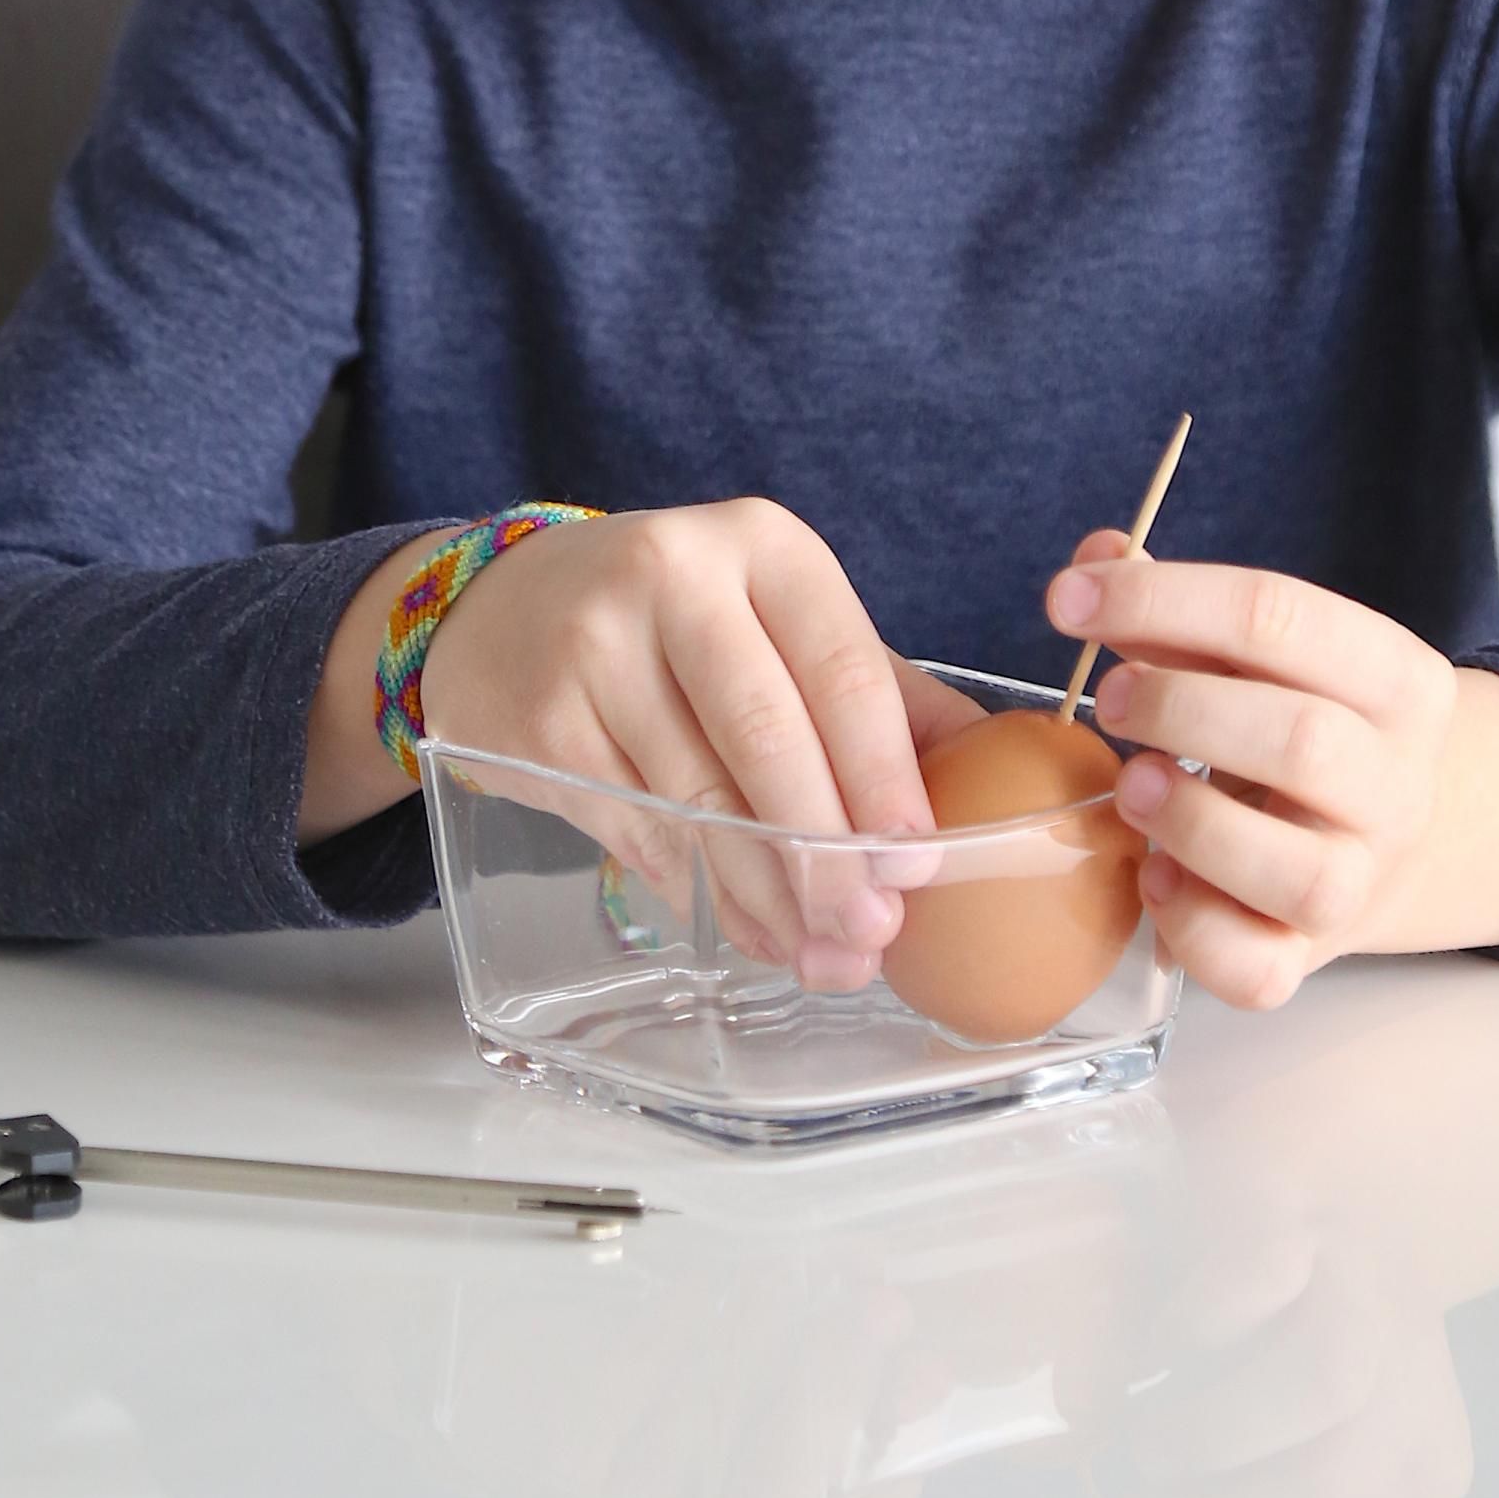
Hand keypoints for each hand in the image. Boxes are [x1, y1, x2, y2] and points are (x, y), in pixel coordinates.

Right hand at [420, 498, 942, 985]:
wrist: (503, 610)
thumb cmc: (678, 623)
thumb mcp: (781, 620)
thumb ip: (882, 692)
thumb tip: (995, 775)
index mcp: (764, 544)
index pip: (843, 667)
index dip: (883, 774)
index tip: (916, 862)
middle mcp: (675, 577)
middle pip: (768, 736)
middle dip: (828, 851)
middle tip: (870, 932)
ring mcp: (595, 648)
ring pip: (700, 799)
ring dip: (767, 894)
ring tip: (818, 952)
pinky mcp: (536, 721)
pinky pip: (637, 829)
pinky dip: (698, 891)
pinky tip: (741, 926)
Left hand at [1045, 533, 1498, 998]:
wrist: (1382, 839)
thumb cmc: (1293, 724)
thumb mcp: (1257, 656)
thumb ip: (1171, 608)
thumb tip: (1093, 566)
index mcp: (1396, 679)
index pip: (1281, 616)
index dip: (1163, 599)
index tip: (1069, 600)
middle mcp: (1398, 784)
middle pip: (1303, 741)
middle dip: (1181, 710)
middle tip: (1107, 699)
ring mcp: (1362, 881)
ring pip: (1302, 873)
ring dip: (1193, 823)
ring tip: (1125, 788)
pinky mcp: (1312, 959)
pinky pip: (1261, 969)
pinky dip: (1192, 928)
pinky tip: (1149, 877)